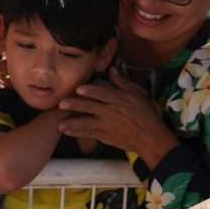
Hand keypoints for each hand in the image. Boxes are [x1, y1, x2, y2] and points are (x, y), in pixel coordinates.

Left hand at [59, 67, 176, 165]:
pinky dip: (78, 133)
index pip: (103, 94)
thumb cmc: (146, 114)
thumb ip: (123, 83)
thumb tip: (112, 69)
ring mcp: (107, 126)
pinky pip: (89, 134)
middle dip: (75, 106)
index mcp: (119, 100)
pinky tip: (67, 132)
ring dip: (72, 123)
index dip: (91, 91)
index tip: (79, 89)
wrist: (150, 138)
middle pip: (91, 108)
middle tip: (62, 104)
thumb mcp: (137, 95)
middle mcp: (111, 113)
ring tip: (59, 124)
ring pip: (87, 124)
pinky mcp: (105, 136)